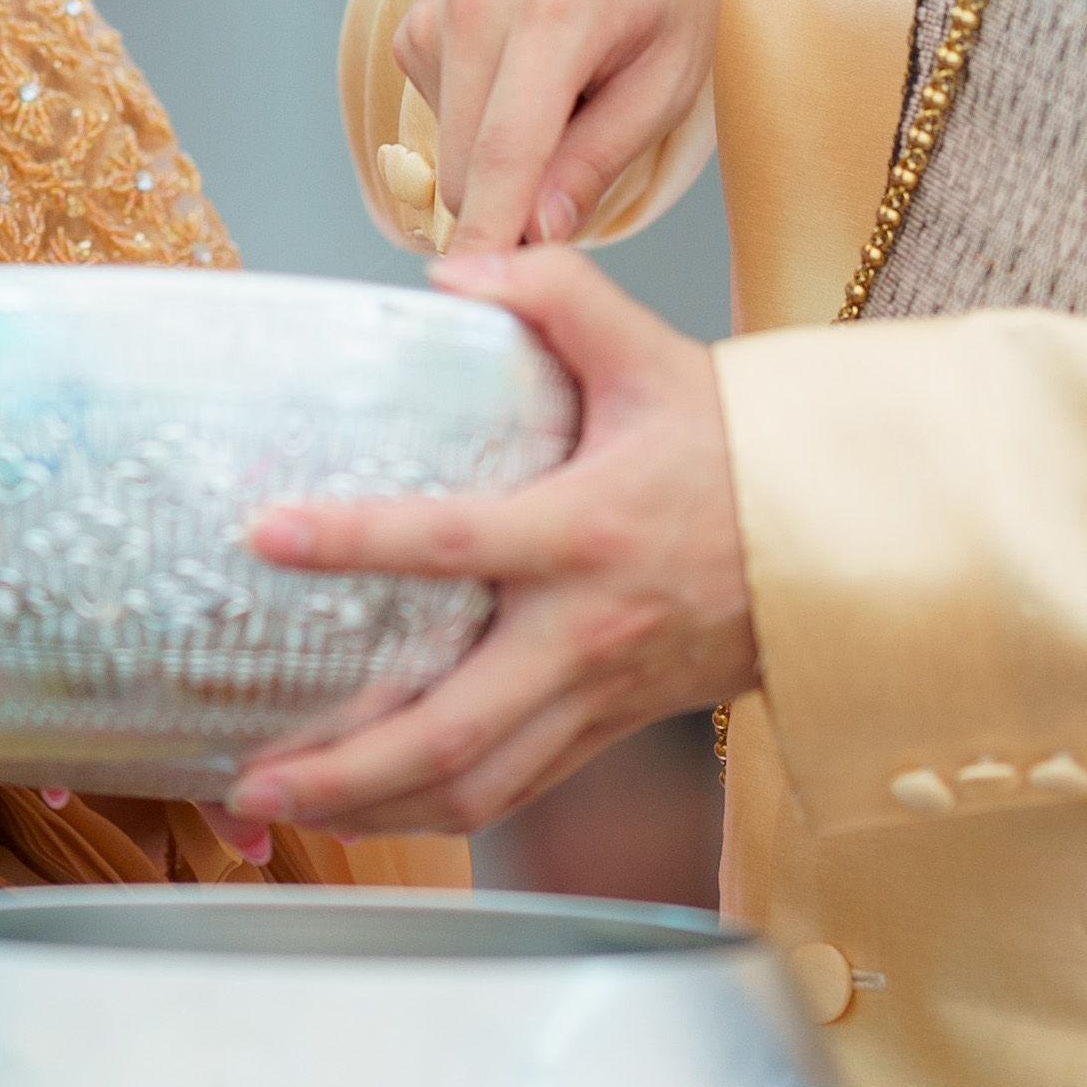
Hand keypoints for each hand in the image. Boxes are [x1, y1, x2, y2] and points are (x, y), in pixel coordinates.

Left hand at [223, 245, 757, 835]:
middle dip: (344, 765)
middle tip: (246, 776)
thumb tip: (448, 273)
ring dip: (376, 808)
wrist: (840, 539)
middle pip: (450, 728)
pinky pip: (514, 792)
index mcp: (586, 530)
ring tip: (283, 806)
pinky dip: (435, 812)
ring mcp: (598, 694)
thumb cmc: (737, 444)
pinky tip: (369, 809)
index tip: (264, 534)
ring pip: (477, 784)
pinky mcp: (610, 727)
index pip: (452, 542)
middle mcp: (585, 632)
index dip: (355, 540)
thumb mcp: (651, 351)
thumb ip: (554, 295)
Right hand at [391, 0, 717, 255]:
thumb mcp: (670, 70)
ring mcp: (435, 9)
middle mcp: (478, 7)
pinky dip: (478, 116)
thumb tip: (541, 232)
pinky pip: (438, 111)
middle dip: (510, 202)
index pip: (504, 154)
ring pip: (446, 146)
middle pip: (464, 166)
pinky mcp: (413, 20)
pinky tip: (523, 70)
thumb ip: (602, 155)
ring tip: (561, 94)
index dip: (491, 235)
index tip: (479, 297)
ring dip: (497, 154)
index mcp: (556, 15)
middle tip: (580, 175)